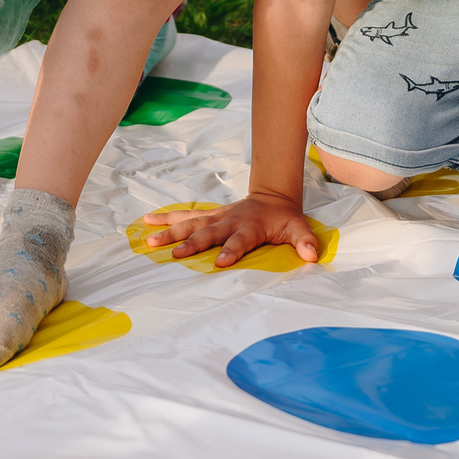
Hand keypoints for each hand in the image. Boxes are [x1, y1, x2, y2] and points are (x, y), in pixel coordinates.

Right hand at [140, 193, 323, 267]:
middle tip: (174, 254)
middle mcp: (229, 221)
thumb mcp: (298, 229)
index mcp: (249, 227)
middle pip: (208, 232)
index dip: (230, 250)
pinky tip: (147, 222)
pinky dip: (166, 218)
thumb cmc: (284, 218)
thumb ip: (304, 242)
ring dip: (170, 231)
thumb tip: (312, 255)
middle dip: (191, 243)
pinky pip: (185, 217)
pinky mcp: (208, 216)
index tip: (219, 263)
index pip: (239, 240)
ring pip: (190, 223)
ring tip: (149, 240)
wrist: (272, 196)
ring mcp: (216, 217)